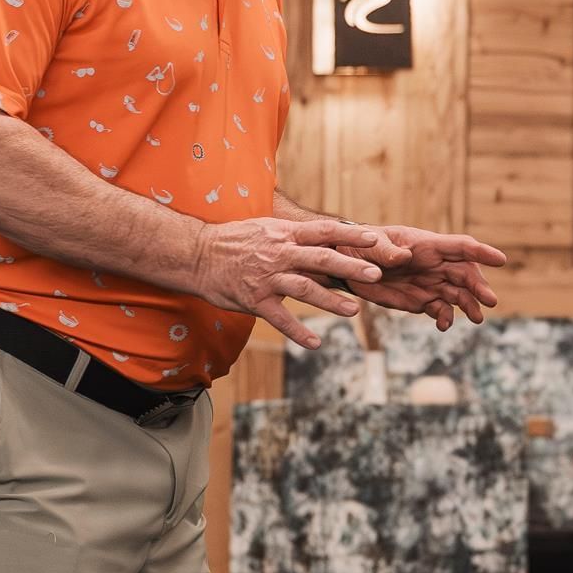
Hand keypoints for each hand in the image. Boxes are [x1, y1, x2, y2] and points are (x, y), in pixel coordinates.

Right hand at [186, 215, 386, 347]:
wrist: (196, 255)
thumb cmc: (233, 240)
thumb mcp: (265, 228)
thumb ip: (294, 235)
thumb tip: (323, 236)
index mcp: (284, 234)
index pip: (323, 232)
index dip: (350, 235)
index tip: (375, 238)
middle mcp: (279, 254)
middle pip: (321, 259)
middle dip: (351, 267)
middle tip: (376, 275)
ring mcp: (267, 278)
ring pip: (305, 289)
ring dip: (331, 301)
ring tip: (354, 311)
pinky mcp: (254, 300)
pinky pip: (280, 319)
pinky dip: (298, 332)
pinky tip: (315, 343)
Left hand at [350, 222, 508, 327]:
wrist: (348, 266)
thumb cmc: (361, 246)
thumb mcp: (371, 245)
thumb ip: (387, 251)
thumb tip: (403, 257)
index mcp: (428, 245)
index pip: (461, 247)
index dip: (481, 252)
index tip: (500, 260)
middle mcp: (434, 264)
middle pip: (465, 274)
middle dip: (479, 286)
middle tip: (489, 301)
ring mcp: (430, 283)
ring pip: (458, 294)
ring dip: (469, 305)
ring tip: (477, 319)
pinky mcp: (421, 300)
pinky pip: (440, 310)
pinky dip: (445, 318)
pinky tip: (443, 325)